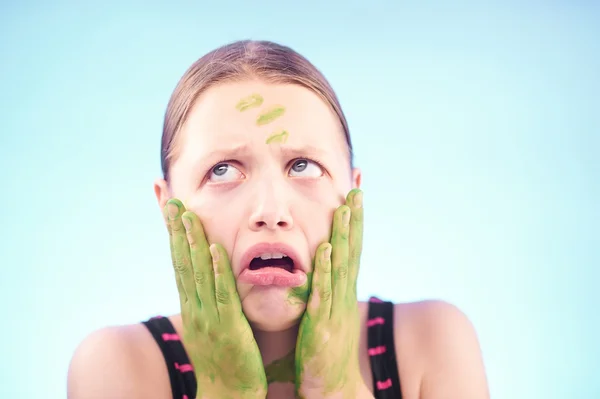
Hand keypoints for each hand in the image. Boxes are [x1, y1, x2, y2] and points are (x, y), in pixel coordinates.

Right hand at [164, 199, 267, 398]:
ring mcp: (208, 316)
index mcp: (192, 304)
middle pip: (181, 261)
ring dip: (191, 242)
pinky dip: (216, 270)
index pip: (179, 261)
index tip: (170, 208)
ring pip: (197, 272)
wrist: (227, 392)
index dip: (173, 234)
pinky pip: (221, 293)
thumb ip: (208, 299)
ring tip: (188, 214)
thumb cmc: (223, 357)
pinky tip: (213, 249)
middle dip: (176, 230)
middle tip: (171, 200)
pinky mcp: (227, 326)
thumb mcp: (210, 324)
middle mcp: (194, 306)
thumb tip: (208, 276)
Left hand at [295, 189, 368, 397]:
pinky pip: (323, 293)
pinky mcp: (322, 326)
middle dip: (354, 220)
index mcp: (340, 292)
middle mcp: (342, 296)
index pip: (350, 250)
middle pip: (351, 251)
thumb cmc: (323, 350)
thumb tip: (319, 268)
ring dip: (344, 236)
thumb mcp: (324, 314)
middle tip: (356, 190)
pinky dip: (325, 270)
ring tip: (345, 208)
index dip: (353, 223)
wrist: (331, 387)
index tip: (354, 195)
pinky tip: (325, 248)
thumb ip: (322, 290)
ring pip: (341, 266)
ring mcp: (334, 310)